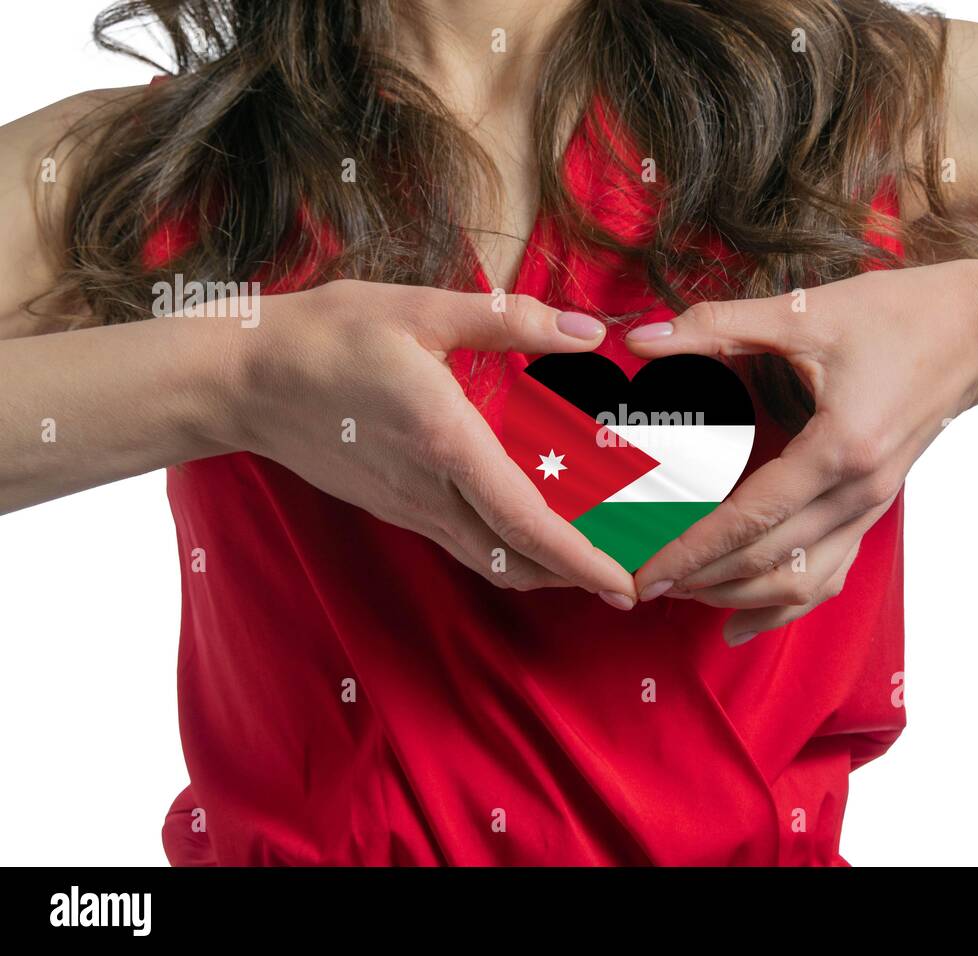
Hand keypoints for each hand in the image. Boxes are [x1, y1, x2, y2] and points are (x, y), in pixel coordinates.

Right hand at [220, 279, 636, 606]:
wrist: (241, 379)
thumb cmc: (326, 336)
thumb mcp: (419, 310)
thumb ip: (509, 320)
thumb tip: (585, 333)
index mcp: (446, 443)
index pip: (526, 523)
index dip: (581, 560)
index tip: (624, 584)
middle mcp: (429, 491)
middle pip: (515, 560)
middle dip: (576, 578)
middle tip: (630, 577)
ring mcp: (408, 507)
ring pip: (488, 560)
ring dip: (543, 569)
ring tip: (592, 560)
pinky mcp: (394, 507)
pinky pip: (463, 544)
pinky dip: (508, 551)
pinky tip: (531, 529)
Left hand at [625, 260, 977, 641]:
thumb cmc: (898, 316)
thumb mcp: (804, 313)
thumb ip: (718, 325)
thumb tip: (644, 337)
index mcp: (840, 449)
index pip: (750, 518)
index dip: (692, 549)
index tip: (646, 570)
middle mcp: (859, 493)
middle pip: (770, 560)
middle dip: (701, 579)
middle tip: (643, 583)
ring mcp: (872, 508)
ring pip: (800, 581)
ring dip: (738, 595)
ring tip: (684, 593)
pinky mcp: (874, 509)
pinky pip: (828, 574)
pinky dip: (783, 604)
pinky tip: (741, 622)